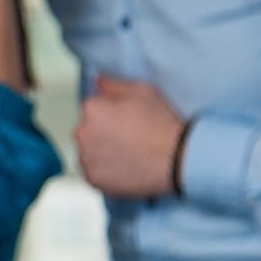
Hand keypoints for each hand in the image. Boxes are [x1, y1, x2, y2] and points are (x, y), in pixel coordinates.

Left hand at [75, 76, 185, 198]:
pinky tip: (126, 165)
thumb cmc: (162, 125)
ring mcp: (86, 158)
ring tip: (129, 153)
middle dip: (103, 132)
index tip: (126, 120)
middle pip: (88, 129)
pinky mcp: (93, 178)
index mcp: (92, 108)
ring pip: (89, 151)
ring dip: (102, 151)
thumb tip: (98, 81)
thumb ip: (113, 84)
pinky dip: (105, 170)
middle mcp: (82, 132)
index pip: (93, 107)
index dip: (111, 113)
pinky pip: (94, 171)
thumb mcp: (143, 90)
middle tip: (130, 138)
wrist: (177, 159)